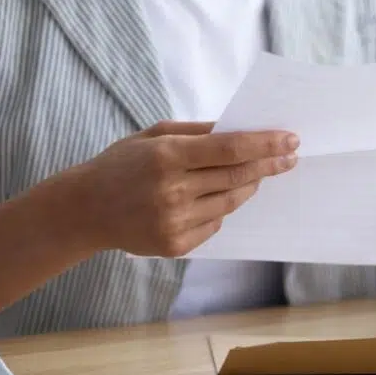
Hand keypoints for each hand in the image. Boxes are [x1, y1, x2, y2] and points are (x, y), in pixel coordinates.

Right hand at [73, 121, 298, 256]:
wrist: (84, 211)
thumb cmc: (122, 165)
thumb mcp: (153, 136)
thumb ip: (198, 132)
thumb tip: (242, 129)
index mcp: (167, 156)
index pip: (230, 149)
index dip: (265, 144)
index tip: (291, 140)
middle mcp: (172, 191)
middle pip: (237, 177)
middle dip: (269, 165)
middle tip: (289, 157)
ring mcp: (175, 221)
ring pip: (231, 202)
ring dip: (248, 186)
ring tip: (254, 175)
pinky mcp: (176, 245)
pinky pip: (215, 224)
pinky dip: (220, 209)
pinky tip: (209, 199)